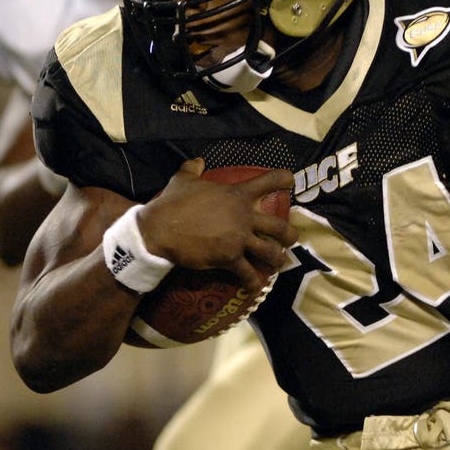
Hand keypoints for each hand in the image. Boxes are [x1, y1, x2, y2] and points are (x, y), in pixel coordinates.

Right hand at [139, 159, 297, 290]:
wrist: (159, 228)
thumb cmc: (173, 202)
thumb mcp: (183, 179)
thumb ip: (194, 169)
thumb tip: (198, 161)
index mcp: (237, 194)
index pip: (270, 181)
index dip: (284, 180)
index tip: (290, 181)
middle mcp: (244, 216)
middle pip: (280, 226)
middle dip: (290, 235)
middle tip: (290, 238)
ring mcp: (238, 238)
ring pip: (271, 252)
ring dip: (277, 260)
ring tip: (278, 263)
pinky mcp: (229, 258)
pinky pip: (248, 274)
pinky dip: (253, 284)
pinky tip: (255, 288)